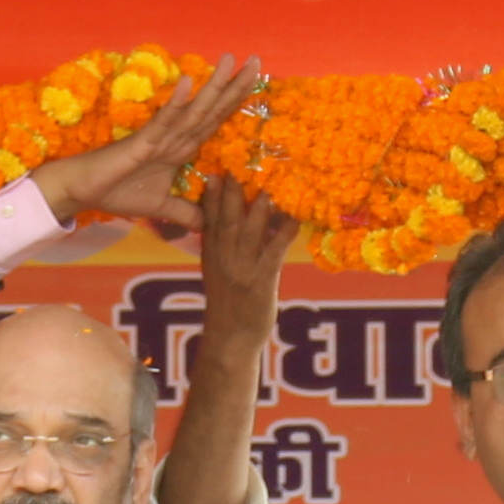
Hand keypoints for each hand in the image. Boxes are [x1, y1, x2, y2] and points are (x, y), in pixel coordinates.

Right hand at [29, 54, 262, 234]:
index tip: (256, 83)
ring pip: (193, 110)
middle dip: (234, 87)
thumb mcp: (161, 207)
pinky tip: (188, 83)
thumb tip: (208, 225)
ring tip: (230, 60)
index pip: (214, 122)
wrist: (84, 190)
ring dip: (212, 86)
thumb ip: (184, 212)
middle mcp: (175, 137)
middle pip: (211, 110)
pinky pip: (162, 121)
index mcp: (181, 148)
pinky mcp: (141, 142)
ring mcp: (159, 137)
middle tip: (257, 61)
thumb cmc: (118, 192)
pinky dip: (176, 103)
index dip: (235, 103)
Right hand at [195, 175, 298, 321]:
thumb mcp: (218, 271)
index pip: (209, 219)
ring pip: (248, 232)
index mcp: (211, 254)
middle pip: (226, 219)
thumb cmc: (229, 305)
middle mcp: (223, 257)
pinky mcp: (261, 281)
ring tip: (266, 186)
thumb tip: (238, 218)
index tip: (215, 171)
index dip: (211, 195)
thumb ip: (223, 245)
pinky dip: (284, 233)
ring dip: (258, 208)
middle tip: (237, 166)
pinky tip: (293, 218)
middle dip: (230, 193)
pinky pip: (274, 252)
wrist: (230, 338)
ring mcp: (242, 268)